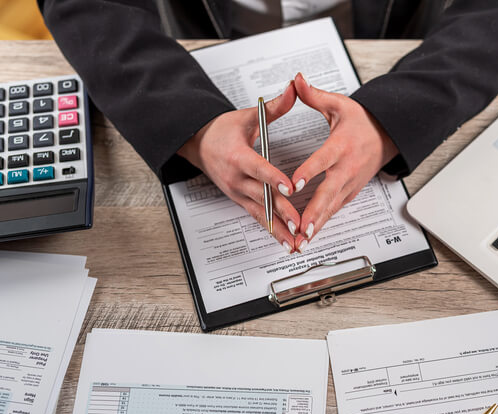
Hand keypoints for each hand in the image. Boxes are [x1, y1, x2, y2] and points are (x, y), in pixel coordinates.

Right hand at [178, 82, 299, 252]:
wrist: (198, 144)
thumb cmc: (222, 131)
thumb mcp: (247, 116)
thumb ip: (274, 106)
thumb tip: (294, 88)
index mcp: (238, 156)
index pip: (258, 169)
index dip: (274, 178)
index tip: (289, 186)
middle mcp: (236, 179)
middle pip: (262, 196)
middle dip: (281, 211)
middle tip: (299, 222)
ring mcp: (237, 193)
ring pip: (261, 213)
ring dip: (279, 229)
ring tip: (295, 242)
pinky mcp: (240, 201)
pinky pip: (258, 219)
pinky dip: (273, 231)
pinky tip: (286, 242)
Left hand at [291, 72, 398, 251]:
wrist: (386, 136)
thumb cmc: (361, 122)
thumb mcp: (339, 105)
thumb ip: (314, 96)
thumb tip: (296, 80)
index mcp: (342, 146)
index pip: (323, 160)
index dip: (309, 172)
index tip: (294, 183)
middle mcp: (347, 168)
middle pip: (329, 192)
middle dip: (315, 212)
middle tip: (301, 226)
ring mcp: (350, 184)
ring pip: (332, 207)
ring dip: (317, 224)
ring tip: (303, 240)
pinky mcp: (350, 193)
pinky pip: (334, 210)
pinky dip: (322, 224)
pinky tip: (309, 236)